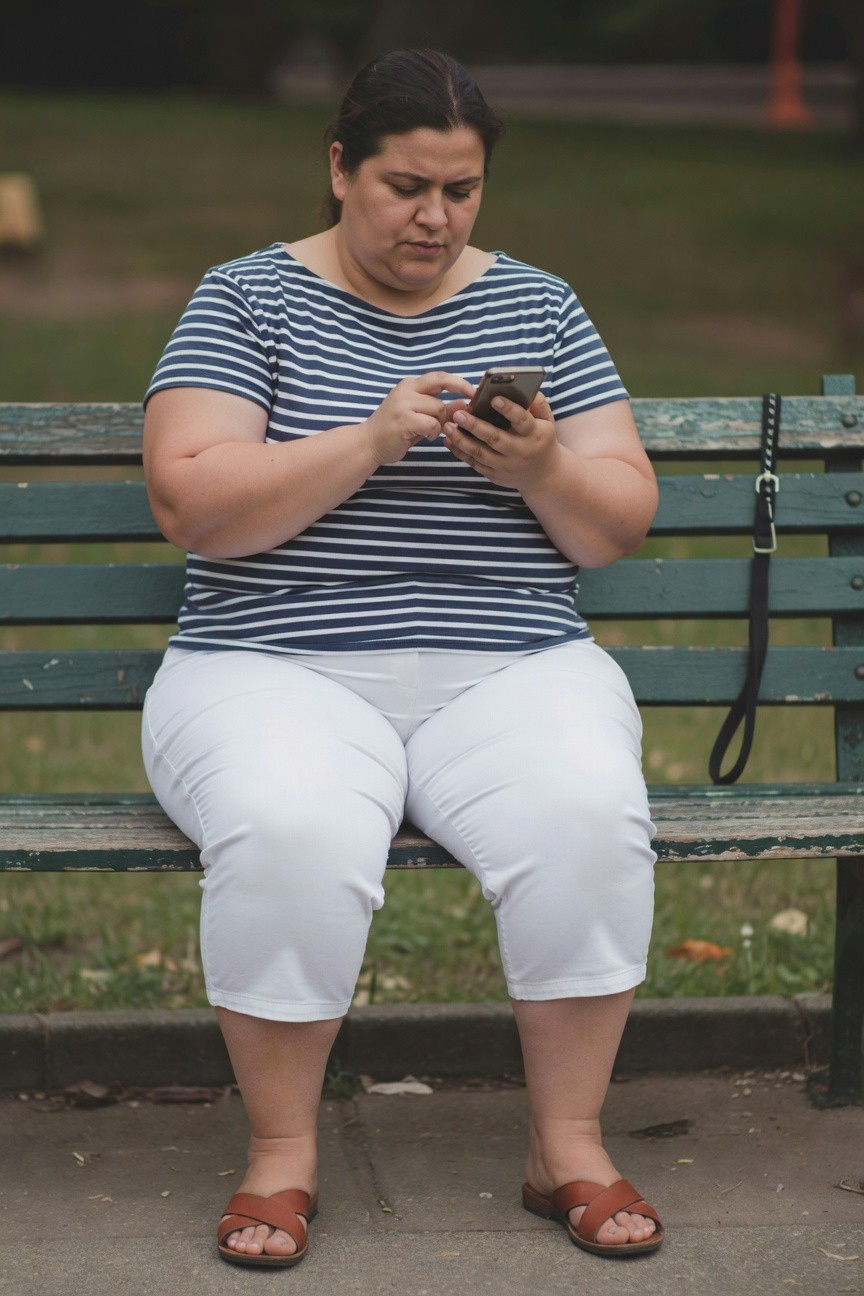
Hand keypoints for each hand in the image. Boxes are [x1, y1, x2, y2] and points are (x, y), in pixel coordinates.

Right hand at [363, 371, 474, 465]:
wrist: (368, 444)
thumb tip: (464, 404)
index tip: (473, 390)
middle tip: (470, 401)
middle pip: (441, 381)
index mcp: (410, 385)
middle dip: (460, 388)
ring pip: (438, 408)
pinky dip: (434, 432)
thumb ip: (440, 408)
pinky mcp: (403, 419)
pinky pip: (432, 423)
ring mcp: (403, 403)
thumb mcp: (419, 416)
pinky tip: (426, 436)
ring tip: (431, 431)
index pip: (439, 376)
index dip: (458, 382)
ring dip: (441, 422)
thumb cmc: (395, 430)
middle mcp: (406, 389)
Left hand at [443, 390, 561, 492]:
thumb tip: (520, 387)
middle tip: (458, 414)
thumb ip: (537, 402)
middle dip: (475, 426)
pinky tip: (449, 440)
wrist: (543, 474)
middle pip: (495, 438)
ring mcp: (506, 465)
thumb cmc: (541, 438)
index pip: (522, 420)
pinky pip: (475, 464)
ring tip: (447, 426)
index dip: (509, 409)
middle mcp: (520, 451)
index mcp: (534, 434)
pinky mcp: (495, 474)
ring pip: (480, 453)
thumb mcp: (547, 420)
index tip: (494, 398)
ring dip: (461, 440)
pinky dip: (460, 452)